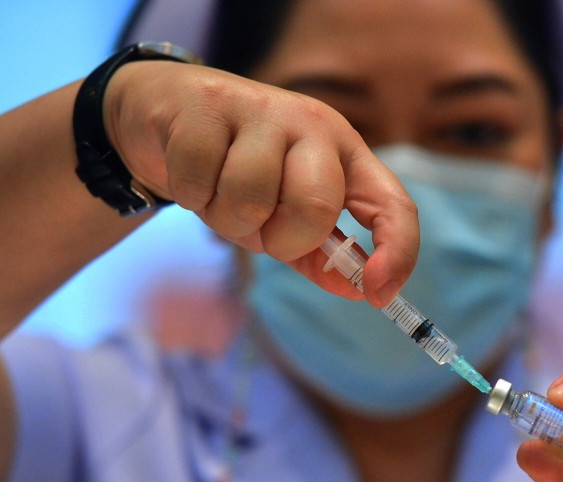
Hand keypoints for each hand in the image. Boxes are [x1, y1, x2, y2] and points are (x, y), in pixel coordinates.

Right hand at [104, 61, 417, 306]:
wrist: (166, 112)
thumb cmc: (236, 170)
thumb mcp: (284, 216)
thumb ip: (321, 255)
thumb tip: (361, 290)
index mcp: (344, 152)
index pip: (392, 203)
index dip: (397, 251)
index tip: (379, 294)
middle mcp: (312, 124)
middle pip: (316, 206)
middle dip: (281, 239)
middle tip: (259, 227)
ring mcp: (261, 108)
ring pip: (250, 197)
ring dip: (227, 219)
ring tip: (219, 197)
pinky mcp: (207, 106)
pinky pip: (200, 182)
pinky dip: (191, 196)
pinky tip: (192, 175)